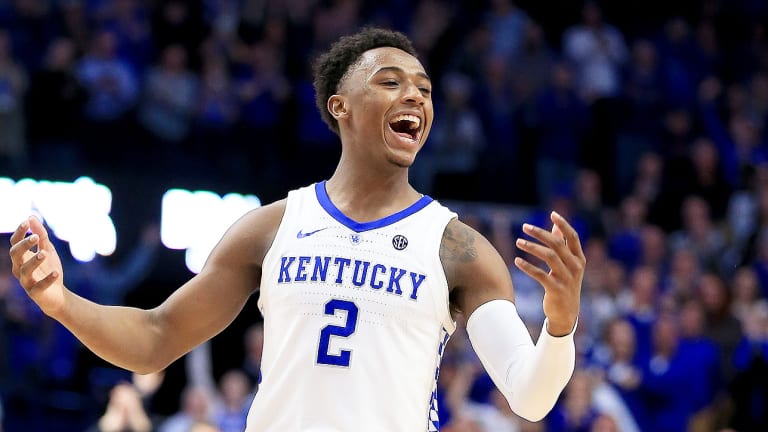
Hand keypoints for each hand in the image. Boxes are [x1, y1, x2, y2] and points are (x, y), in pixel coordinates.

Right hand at [8, 216, 65, 315]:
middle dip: (24, 245)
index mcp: (21, 257)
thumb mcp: (47, 249)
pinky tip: (55, 272)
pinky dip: (47, 279)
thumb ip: (41, 235)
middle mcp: (20, 268)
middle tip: (35, 237)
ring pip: (24, 270)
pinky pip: (39, 286)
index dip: (19, 232)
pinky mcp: (36, 293)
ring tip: (44, 253)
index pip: (14, 243)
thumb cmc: (48, 269)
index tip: (27, 222)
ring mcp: (26, 281)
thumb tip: (31, 216)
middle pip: (15, 255)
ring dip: (34, 260)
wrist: (57, 294)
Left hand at [514, 211, 584, 335]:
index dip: (563, 224)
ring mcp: (566, 279)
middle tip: (525, 227)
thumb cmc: (565, 285)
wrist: (567, 314)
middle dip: (540, 233)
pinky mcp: (556, 289)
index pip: (572, 237)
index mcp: (579, 259)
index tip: (552, 214)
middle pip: (557, 244)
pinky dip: (527, 267)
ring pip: (549, 256)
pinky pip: (540, 275)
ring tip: (518, 242)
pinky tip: (517, 261)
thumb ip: (563, 246)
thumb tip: (556, 227)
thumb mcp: (567, 266)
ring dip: (531, 247)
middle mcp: (575, 267)